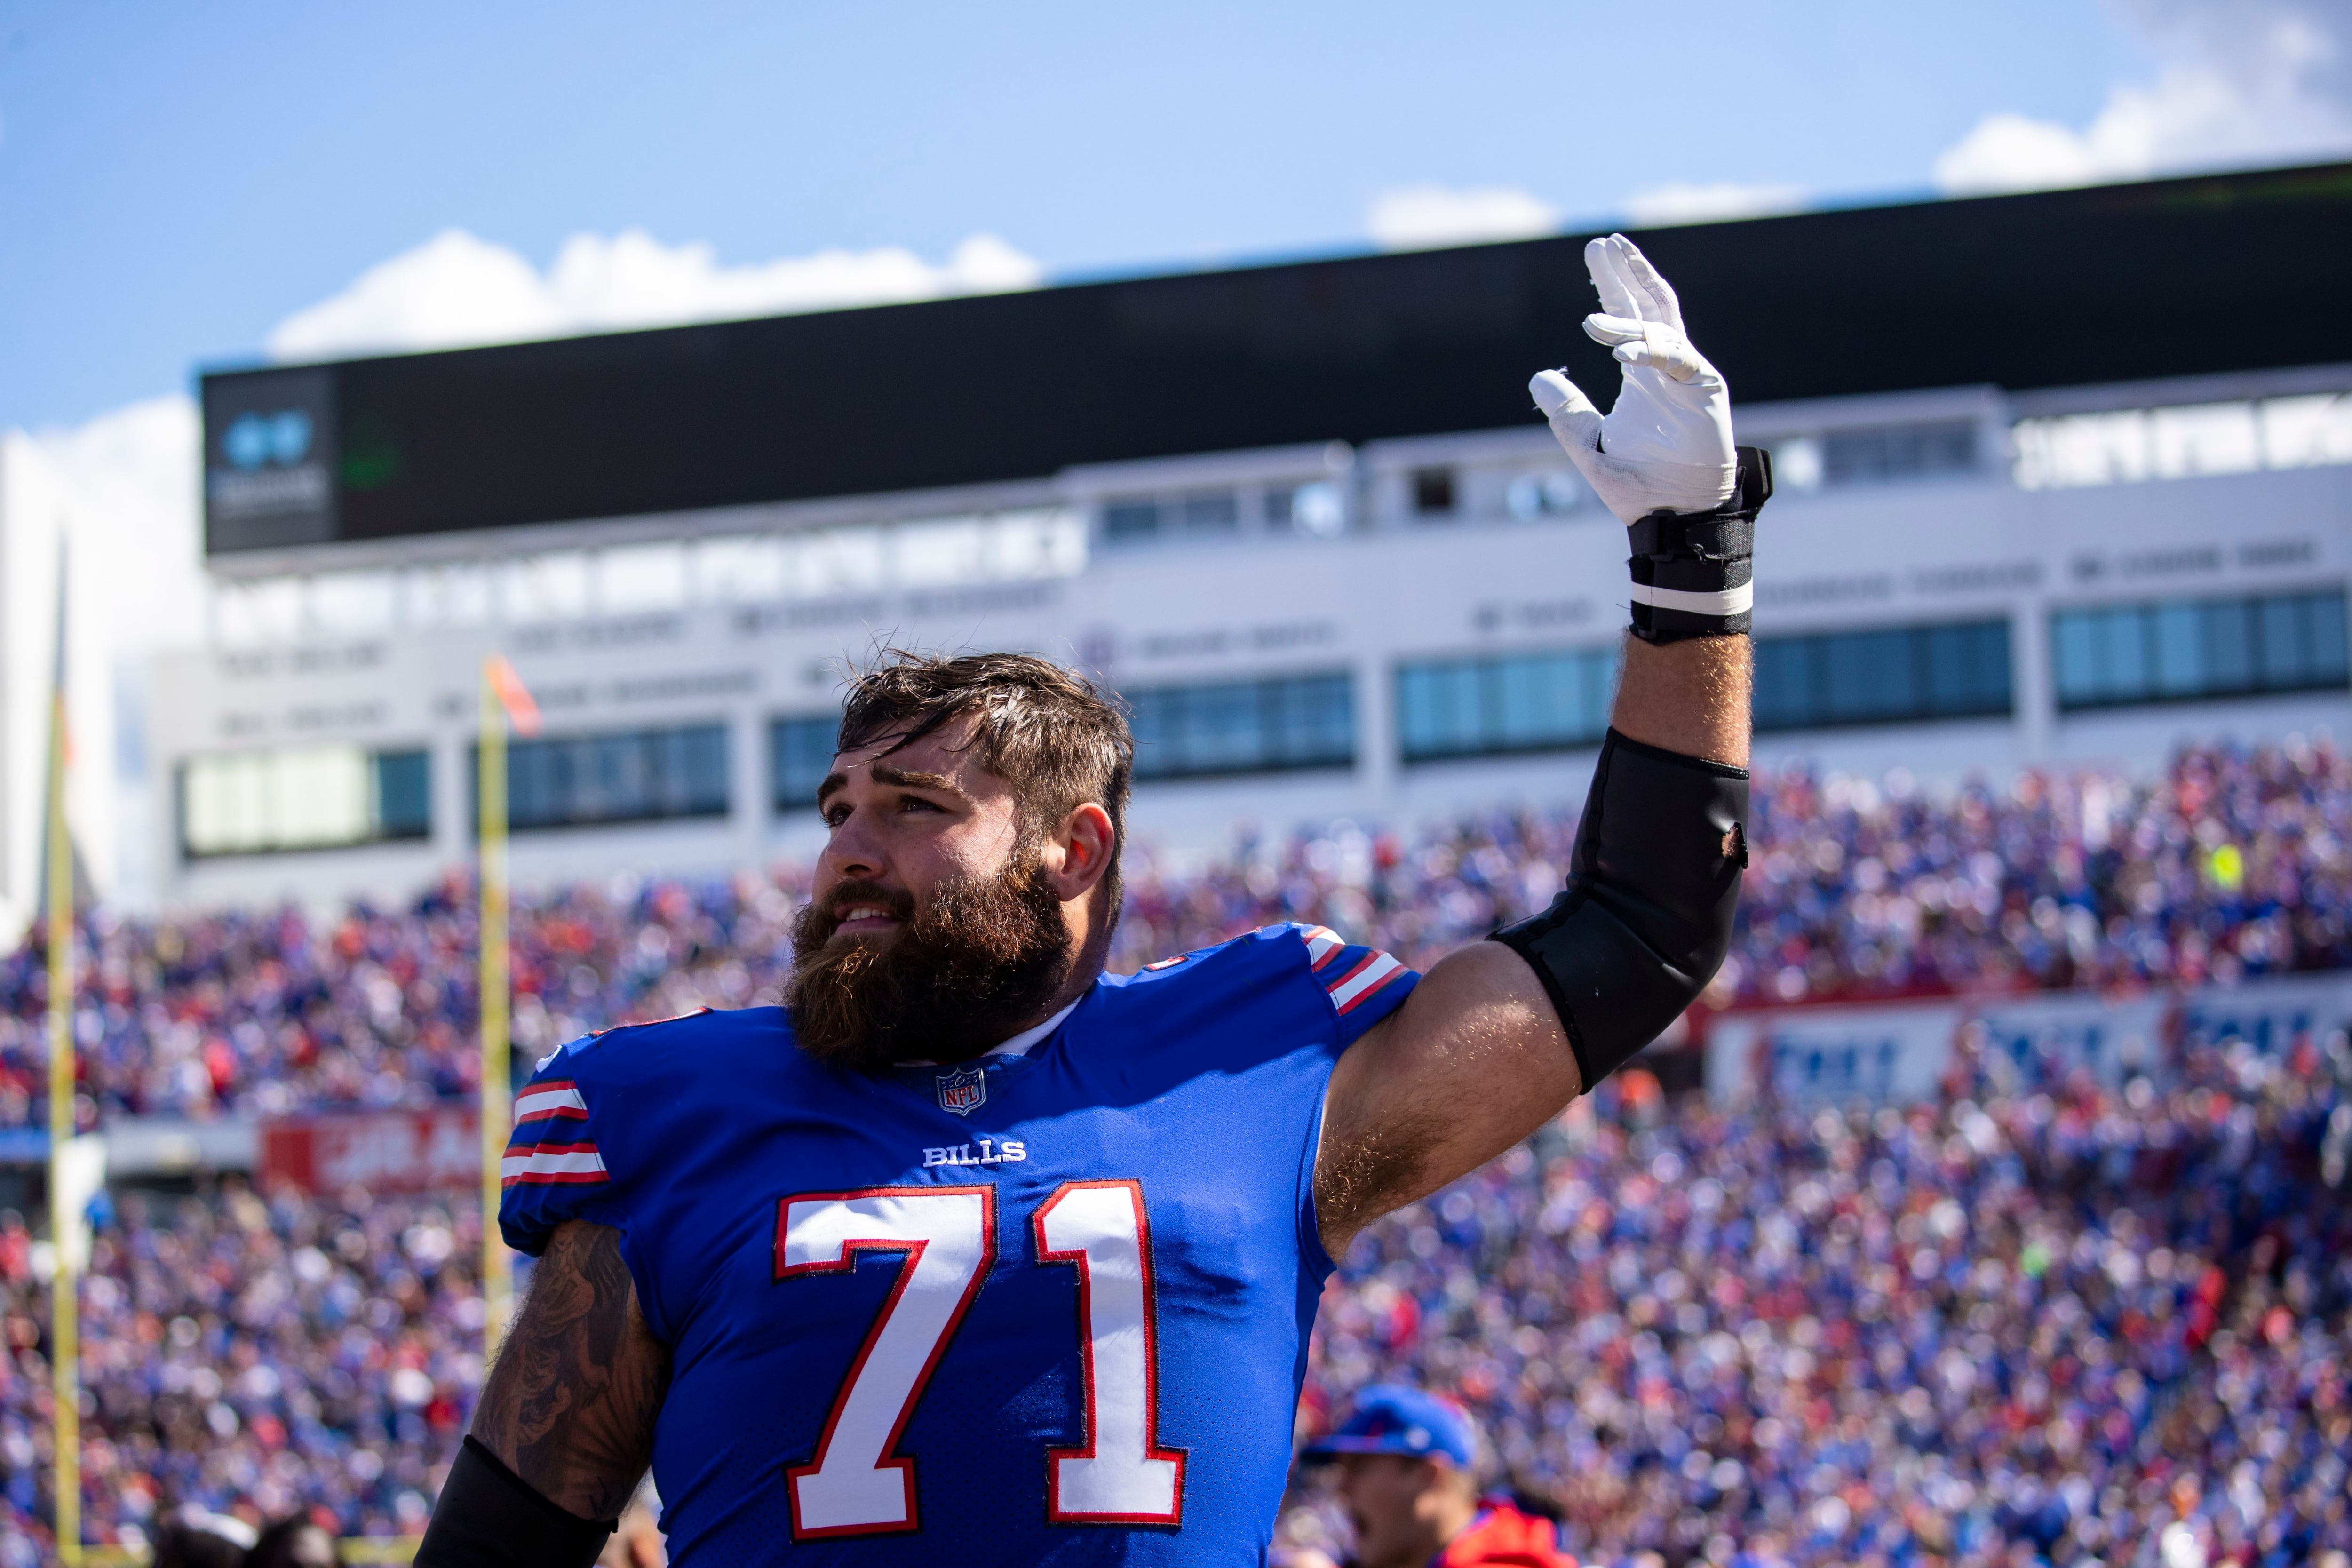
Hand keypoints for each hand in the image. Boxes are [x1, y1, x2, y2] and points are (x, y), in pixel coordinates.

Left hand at [1529, 234, 1735, 522]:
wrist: (1673, 515)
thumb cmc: (1638, 484)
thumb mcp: (1590, 445)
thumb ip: (1568, 413)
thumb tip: (1538, 379)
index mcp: (1641, 374)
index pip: (1627, 316)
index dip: (1611, 285)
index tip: (1595, 254)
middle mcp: (1665, 368)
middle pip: (1647, 306)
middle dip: (1626, 274)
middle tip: (1604, 243)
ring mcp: (1687, 375)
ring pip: (1660, 326)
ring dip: (1629, 311)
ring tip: (1593, 312)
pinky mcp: (1706, 390)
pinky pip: (1678, 359)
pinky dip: (1650, 352)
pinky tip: (1622, 353)